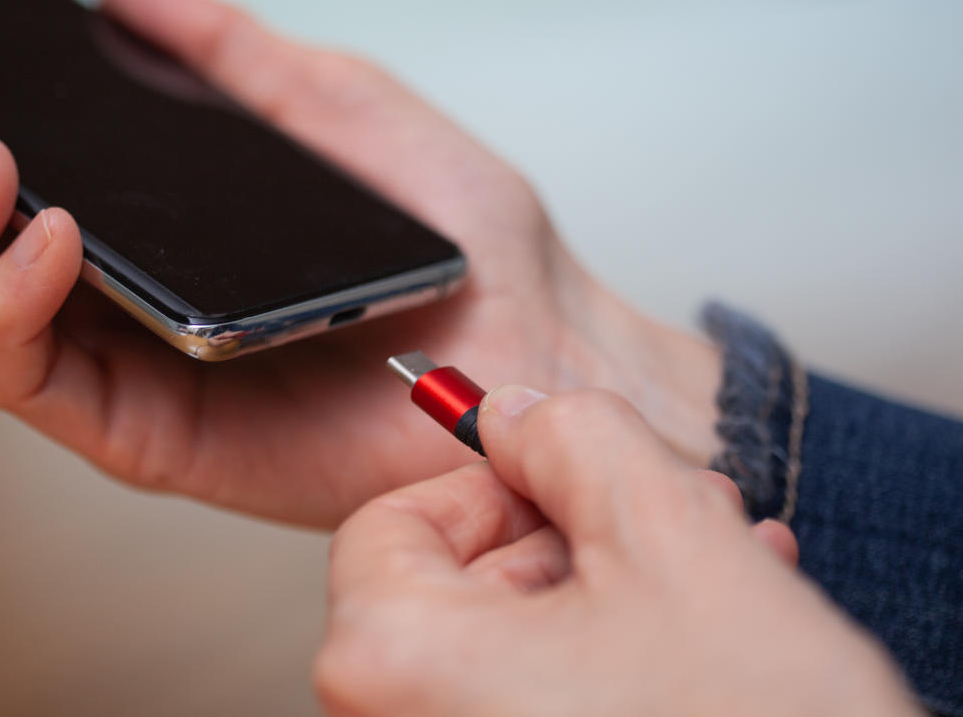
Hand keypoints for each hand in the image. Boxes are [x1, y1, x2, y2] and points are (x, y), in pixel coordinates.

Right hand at [0, 0, 722, 526]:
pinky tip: (53, 235)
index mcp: (137, 220)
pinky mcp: (147, 436)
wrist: (537, 343)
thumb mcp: (332, 106)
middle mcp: (108, 296)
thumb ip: (226, 55)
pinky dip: (13, 307)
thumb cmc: (453, 237)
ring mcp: (120, 368)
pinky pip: (30, 381)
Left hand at [316, 386, 916, 715]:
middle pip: (462, 589)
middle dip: (579, 534)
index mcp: (391, 663)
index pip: (387, 527)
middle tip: (668, 511)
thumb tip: (521, 416)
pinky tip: (706, 637)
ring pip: (517, 649)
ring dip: (618, 590)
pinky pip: (544, 706)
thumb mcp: (669, 540)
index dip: (483, 484)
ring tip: (717, 567)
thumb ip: (576, 442)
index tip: (556, 474)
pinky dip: (615, 660)